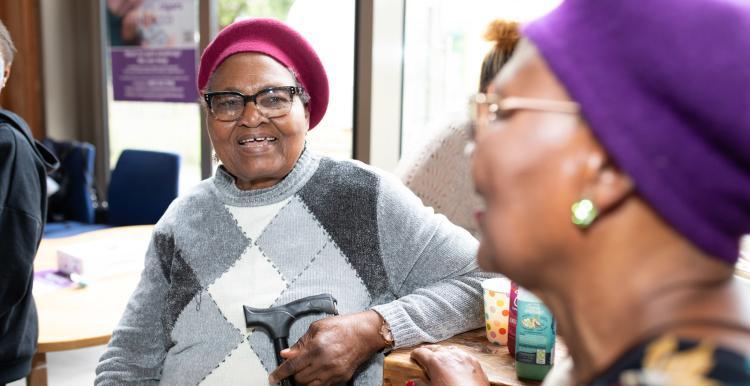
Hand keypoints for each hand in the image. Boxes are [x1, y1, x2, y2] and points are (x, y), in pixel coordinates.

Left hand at [268, 310, 386, 385]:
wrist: (365, 334)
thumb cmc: (343, 327)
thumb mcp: (317, 328)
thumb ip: (300, 343)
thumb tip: (286, 354)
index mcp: (316, 348)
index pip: (291, 367)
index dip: (279, 374)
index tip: (273, 378)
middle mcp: (324, 363)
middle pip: (299, 379)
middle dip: (292, 375)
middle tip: (292, 368)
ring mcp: (333, 373)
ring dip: (302, 381)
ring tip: (304, 371)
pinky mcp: (341, 379)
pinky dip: (315, 383)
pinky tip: (315, 373)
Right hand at [409, 345, 489, 385]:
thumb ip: (421, 384)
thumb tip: (413, 381)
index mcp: (435, 361)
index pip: (421, 352)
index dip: (415, 354)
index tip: (414, 356)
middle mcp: (449, 355)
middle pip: (434, 348)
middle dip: (428, 350)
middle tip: (423, 353)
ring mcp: (463, 356)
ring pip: (449, 349)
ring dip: (442, 351)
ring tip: (439, 356)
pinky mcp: (474, 361)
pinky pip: (462, 354)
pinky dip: (455, 356)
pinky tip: (455, 361)